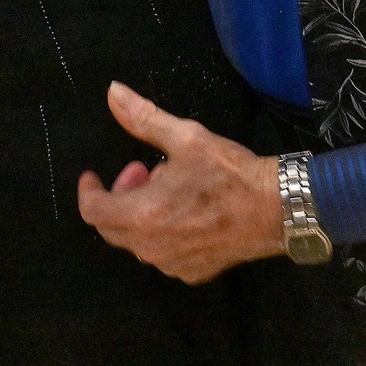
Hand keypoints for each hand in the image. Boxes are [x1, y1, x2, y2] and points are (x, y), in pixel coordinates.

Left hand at [76, 83, 284, 284]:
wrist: (276, 210)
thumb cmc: (229, 173)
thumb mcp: (186, 137)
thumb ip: (143, 117)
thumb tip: (112, 92)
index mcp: (143, 215)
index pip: (93, 211)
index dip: (88, 191)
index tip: (94, 175)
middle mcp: (151, 247)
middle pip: (111, 228)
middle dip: (119, 196)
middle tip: (143, 170)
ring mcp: (172, 265)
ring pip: (137, 242)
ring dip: (141, 214)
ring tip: (170, 188)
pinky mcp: (192, 274)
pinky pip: (162, 254)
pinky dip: (162, 233)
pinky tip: (186, 213)